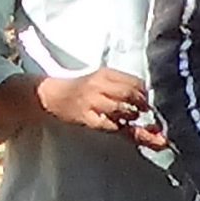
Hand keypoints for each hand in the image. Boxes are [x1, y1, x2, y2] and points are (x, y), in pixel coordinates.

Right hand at [34, 69, 150, 135]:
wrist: (52, 95)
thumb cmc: (79, 88)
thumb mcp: (100, 80)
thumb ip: (120, 85)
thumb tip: (144, 96)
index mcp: (105, 74)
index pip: (134, 81)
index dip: (145, 93)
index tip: (148, 100)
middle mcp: (99, 85)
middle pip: (130, 94)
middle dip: (142, 105)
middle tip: (145, 111)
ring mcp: (92, 101)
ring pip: (121, 109)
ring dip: (131, 116)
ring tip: (131, 118)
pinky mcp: (86, 117)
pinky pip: (108, 124)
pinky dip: (117, 126)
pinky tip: (117, 125)